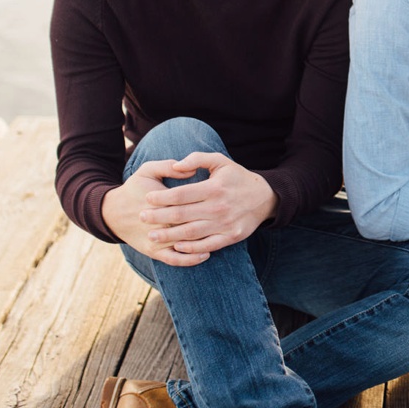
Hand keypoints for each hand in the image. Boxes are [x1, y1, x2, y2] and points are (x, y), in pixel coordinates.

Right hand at [101, 159, 213, 266]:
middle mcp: (159, 222)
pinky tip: (206, 254)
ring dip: (204, 242)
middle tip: (228, 218)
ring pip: (184, 244)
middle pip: (188, 224)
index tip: (223, 196)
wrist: (113, 212)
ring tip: (222, 236)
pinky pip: (175, 260)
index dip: (206, 200)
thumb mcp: (148, 171)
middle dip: (209, 222)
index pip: (186, 201)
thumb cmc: (135, 188)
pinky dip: (190, 259)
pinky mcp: (154, 252)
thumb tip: (191, 170)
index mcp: (160, 200)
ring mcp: (156, 239)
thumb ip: (168, 166)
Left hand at [137, 152, 278, 256]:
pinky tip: (177, 246)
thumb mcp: (220, 161)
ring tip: (152, 235)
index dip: (162, 197)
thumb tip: (177, 166)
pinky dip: (191, 248)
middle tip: (142, 217)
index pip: (181, 194)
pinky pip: (207, 245)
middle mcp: (218, 207)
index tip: (147, 198)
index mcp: (214, 188)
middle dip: (159, 217)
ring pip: (191, 232)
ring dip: (169, 235)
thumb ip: (197, 159)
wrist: (266, 198)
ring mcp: (225, 224)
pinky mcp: (230, 237)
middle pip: (182, 214)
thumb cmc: (237, 178)